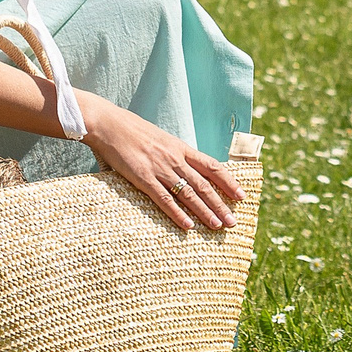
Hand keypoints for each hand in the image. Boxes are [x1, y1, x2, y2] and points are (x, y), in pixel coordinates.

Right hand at [85, 102, 244, 230]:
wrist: (110, 124)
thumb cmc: (132, 131)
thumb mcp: (160, 139)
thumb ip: (173, 153)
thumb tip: (183, 168)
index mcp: (181, 148)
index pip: (212, 166)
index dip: (229, 182)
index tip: (241, 196)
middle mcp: (175, 159)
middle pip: (204, 185)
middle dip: (221, 204)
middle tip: (233, 222)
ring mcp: (160, 169)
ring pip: (189, 194)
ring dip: (205, 212)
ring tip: (218, 226)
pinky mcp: (143, 178)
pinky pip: (164, 199)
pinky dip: (177, 214)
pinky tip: (188, 226)